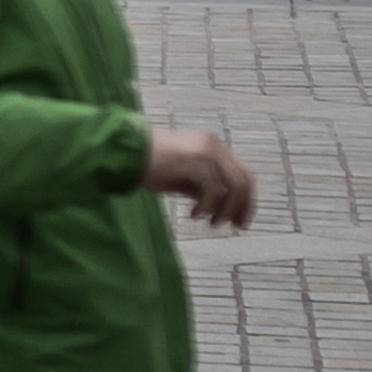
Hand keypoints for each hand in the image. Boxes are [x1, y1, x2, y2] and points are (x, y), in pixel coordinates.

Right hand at [141, 125, 259, 232]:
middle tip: (235, 226)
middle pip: (244, 180)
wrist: (125, 153)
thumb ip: (201, 187)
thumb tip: (219, 207)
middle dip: (242, 207)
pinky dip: (208, 206)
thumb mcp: (182, 178)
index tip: (239, 220)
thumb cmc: (149, 165)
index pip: (242, 173)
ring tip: (212, 223)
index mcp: (211, 146)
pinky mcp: (196, 159)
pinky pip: (214, 189)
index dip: (246, 199)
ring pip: (234, 186)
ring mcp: (206, 150)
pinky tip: (194, 214)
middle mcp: (213, 145)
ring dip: (226, 209)